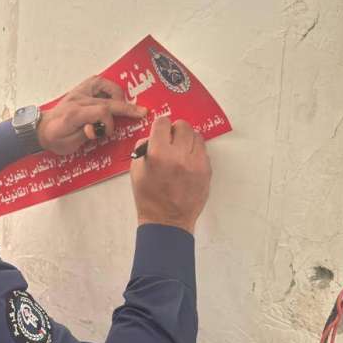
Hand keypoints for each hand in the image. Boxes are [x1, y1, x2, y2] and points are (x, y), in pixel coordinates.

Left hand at [36, 75, 146, 154]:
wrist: (41, 129)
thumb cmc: (55, 139)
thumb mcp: (69, 145)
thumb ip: (85, 135)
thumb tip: (97, 129)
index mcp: (73, 114)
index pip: (101, 111)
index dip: (110, 123)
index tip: (107, 133)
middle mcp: (77, 100)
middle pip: (107, 99)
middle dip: (126, 107)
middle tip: (141, 112)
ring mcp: (78, 93)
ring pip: (103, 84)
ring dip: (116, 94)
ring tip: (122, 106)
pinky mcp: (80, 90)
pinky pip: (97, 82)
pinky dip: (108, 88)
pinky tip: (113, 98)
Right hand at [130, 117, 211, 233]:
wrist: (167, 220)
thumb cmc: (149, 198)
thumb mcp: (136, 171)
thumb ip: (143, 148)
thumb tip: (152, 136)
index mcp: (158, 154)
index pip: (163, 123)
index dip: (160, 126)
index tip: (160, 131)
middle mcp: (179, 156)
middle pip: (183, 126)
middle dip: (175, 130)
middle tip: (171, 140)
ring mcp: (196, 163)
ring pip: (196, 136)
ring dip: (187, 140)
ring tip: (180, 151)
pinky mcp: (206, 170)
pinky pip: (203, 150)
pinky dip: (195, 152)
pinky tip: (187, 162)